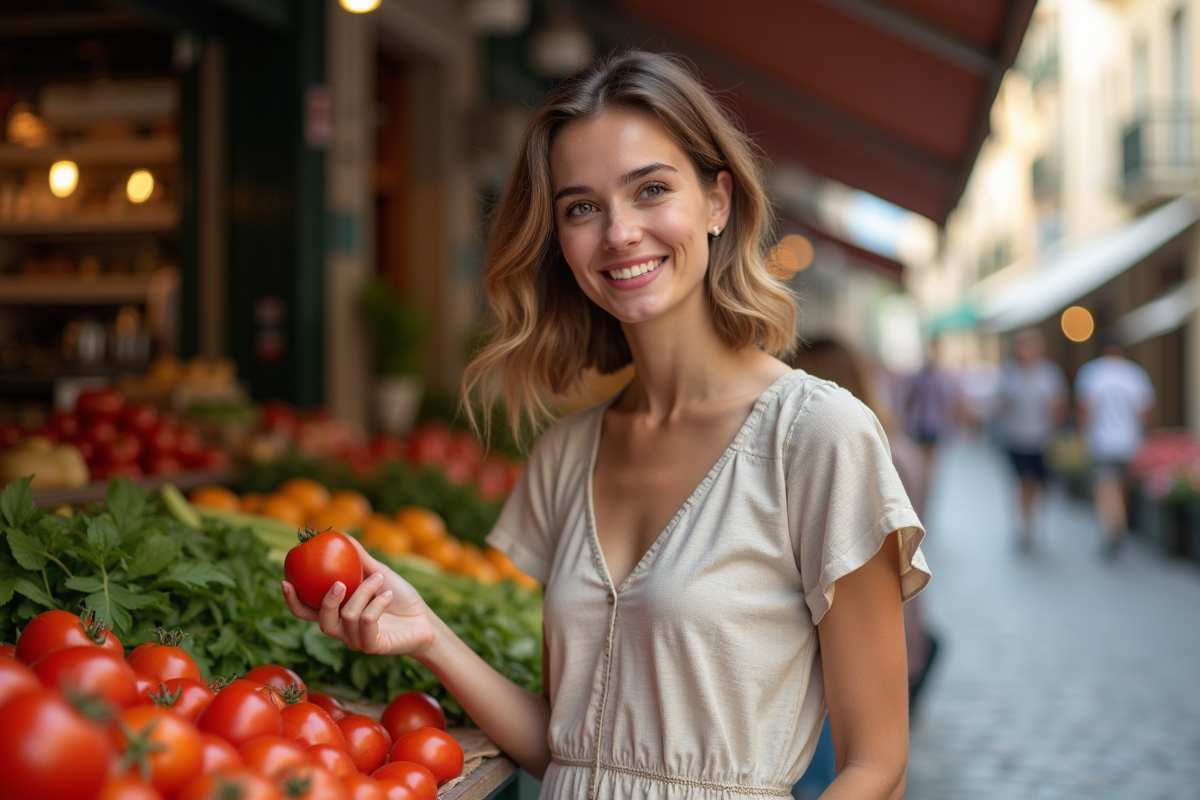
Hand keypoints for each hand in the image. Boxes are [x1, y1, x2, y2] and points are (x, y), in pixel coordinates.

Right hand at [281, 537, 436, 657]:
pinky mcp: (373, 646)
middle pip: (322, 620)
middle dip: (328, 601)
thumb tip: (342, 534)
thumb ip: (359, 559)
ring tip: (380, 579)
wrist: (425, 619)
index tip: (285, 580)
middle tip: (340, 583)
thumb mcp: (379, 573)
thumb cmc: (400, 597)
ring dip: (365, 592)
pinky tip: (388, 595)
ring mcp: (357, 641)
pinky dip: (377, 604)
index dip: (292, 601)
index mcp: (338, 613)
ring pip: (348, 615)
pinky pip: (367, 623)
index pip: (307, 612)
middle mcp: (343, 630)